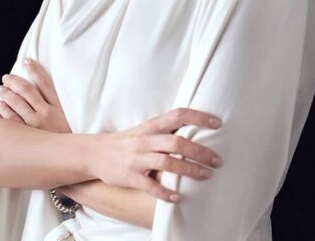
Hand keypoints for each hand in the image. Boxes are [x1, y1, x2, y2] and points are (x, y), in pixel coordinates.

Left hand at [0, 58, 70, 132]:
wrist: (77, 157)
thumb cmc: (77, 135)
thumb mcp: (77, 116)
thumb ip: (66, 103)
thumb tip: (60, 89)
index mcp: (60, 104)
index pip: (45, 82)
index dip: (35, 70)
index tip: (26, 61)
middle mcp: (47, 112)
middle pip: (27, 91)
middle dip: (15, 81)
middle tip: (7, 76)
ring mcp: (36, 125)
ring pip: (17, 104)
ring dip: (7, 93)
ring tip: (1, 88)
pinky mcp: (28, 136)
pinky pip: (12, 121)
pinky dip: (4, 110)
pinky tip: (0, 104)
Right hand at [88, 107, 223, 201]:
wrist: (96, 153)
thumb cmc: (129, 141)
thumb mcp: (147, 129)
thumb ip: (168, 129)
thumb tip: (197, 129)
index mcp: (153, 125)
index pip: (179, 115)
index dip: (198, 118)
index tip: (217, 124)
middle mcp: (146, 140)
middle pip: (177, 142)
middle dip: (200, 151)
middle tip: (218, 160)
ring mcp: (138, 159)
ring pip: (167, 163)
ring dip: (190, 171)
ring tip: (207, 176)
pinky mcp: (130, 177)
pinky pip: (150, 186)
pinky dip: (166, 193)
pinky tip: (179, 198)